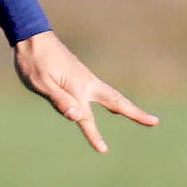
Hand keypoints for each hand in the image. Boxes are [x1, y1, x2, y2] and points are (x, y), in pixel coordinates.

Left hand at [12, 30, 158, 153]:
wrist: (31, 36)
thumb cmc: (33, 61)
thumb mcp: (40, 84)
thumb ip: (58, 100)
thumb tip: (77, 117)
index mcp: (76, 88)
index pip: (87, 119)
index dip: (94, 136)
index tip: (103, 150)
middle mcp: (86, 83)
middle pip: (116, 101)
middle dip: (135, 113)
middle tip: (154, 121)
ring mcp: (85, 77)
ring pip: (111, 95)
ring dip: (126, 106)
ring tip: (138, 116)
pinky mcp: (80, 74)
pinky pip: (102, 91)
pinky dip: (113, 99)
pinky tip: (112, 105)